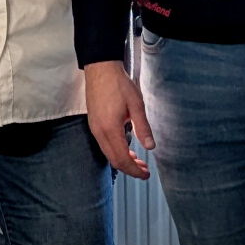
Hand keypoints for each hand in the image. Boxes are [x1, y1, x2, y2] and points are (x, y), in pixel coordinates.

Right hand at [84, 61, 154, 178]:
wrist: (100, 69)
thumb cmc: (118, 84)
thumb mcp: (136, 105)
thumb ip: (143, 127)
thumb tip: (150, 147)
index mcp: (110, 129)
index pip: (122, 159)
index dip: (134, 170)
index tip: (145, 174)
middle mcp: (99, 132)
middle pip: (113, 160)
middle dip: (129, 169)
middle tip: (144, 170)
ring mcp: (94, 128)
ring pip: (108, 154)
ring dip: (123, 160)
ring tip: (138, 161)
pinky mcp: (93, 124)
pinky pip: (104, 145)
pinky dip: (116, 152)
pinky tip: (126, 148)